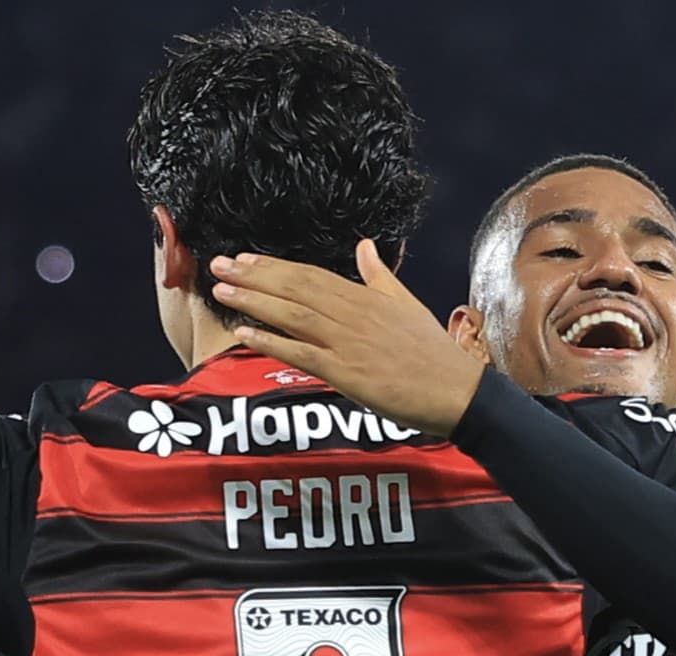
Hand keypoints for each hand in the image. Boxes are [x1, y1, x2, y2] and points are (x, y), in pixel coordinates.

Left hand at [210, 240, 485, 436]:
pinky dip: (271, 342)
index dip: (274, 266)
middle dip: (253, 277)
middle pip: (295, 289)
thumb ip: (379, 275)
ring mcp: (348, 343)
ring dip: (254, 302)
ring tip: (222, 291)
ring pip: (293, 315)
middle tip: (218, 266)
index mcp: (366, 297)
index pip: (311, 275)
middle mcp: (352, 314)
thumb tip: (364, 245)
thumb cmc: (433, 353)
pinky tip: (244, 333)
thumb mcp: (406, 303)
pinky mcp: (346, 373)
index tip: (245, 258)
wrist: (456, 390)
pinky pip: (301, 354)